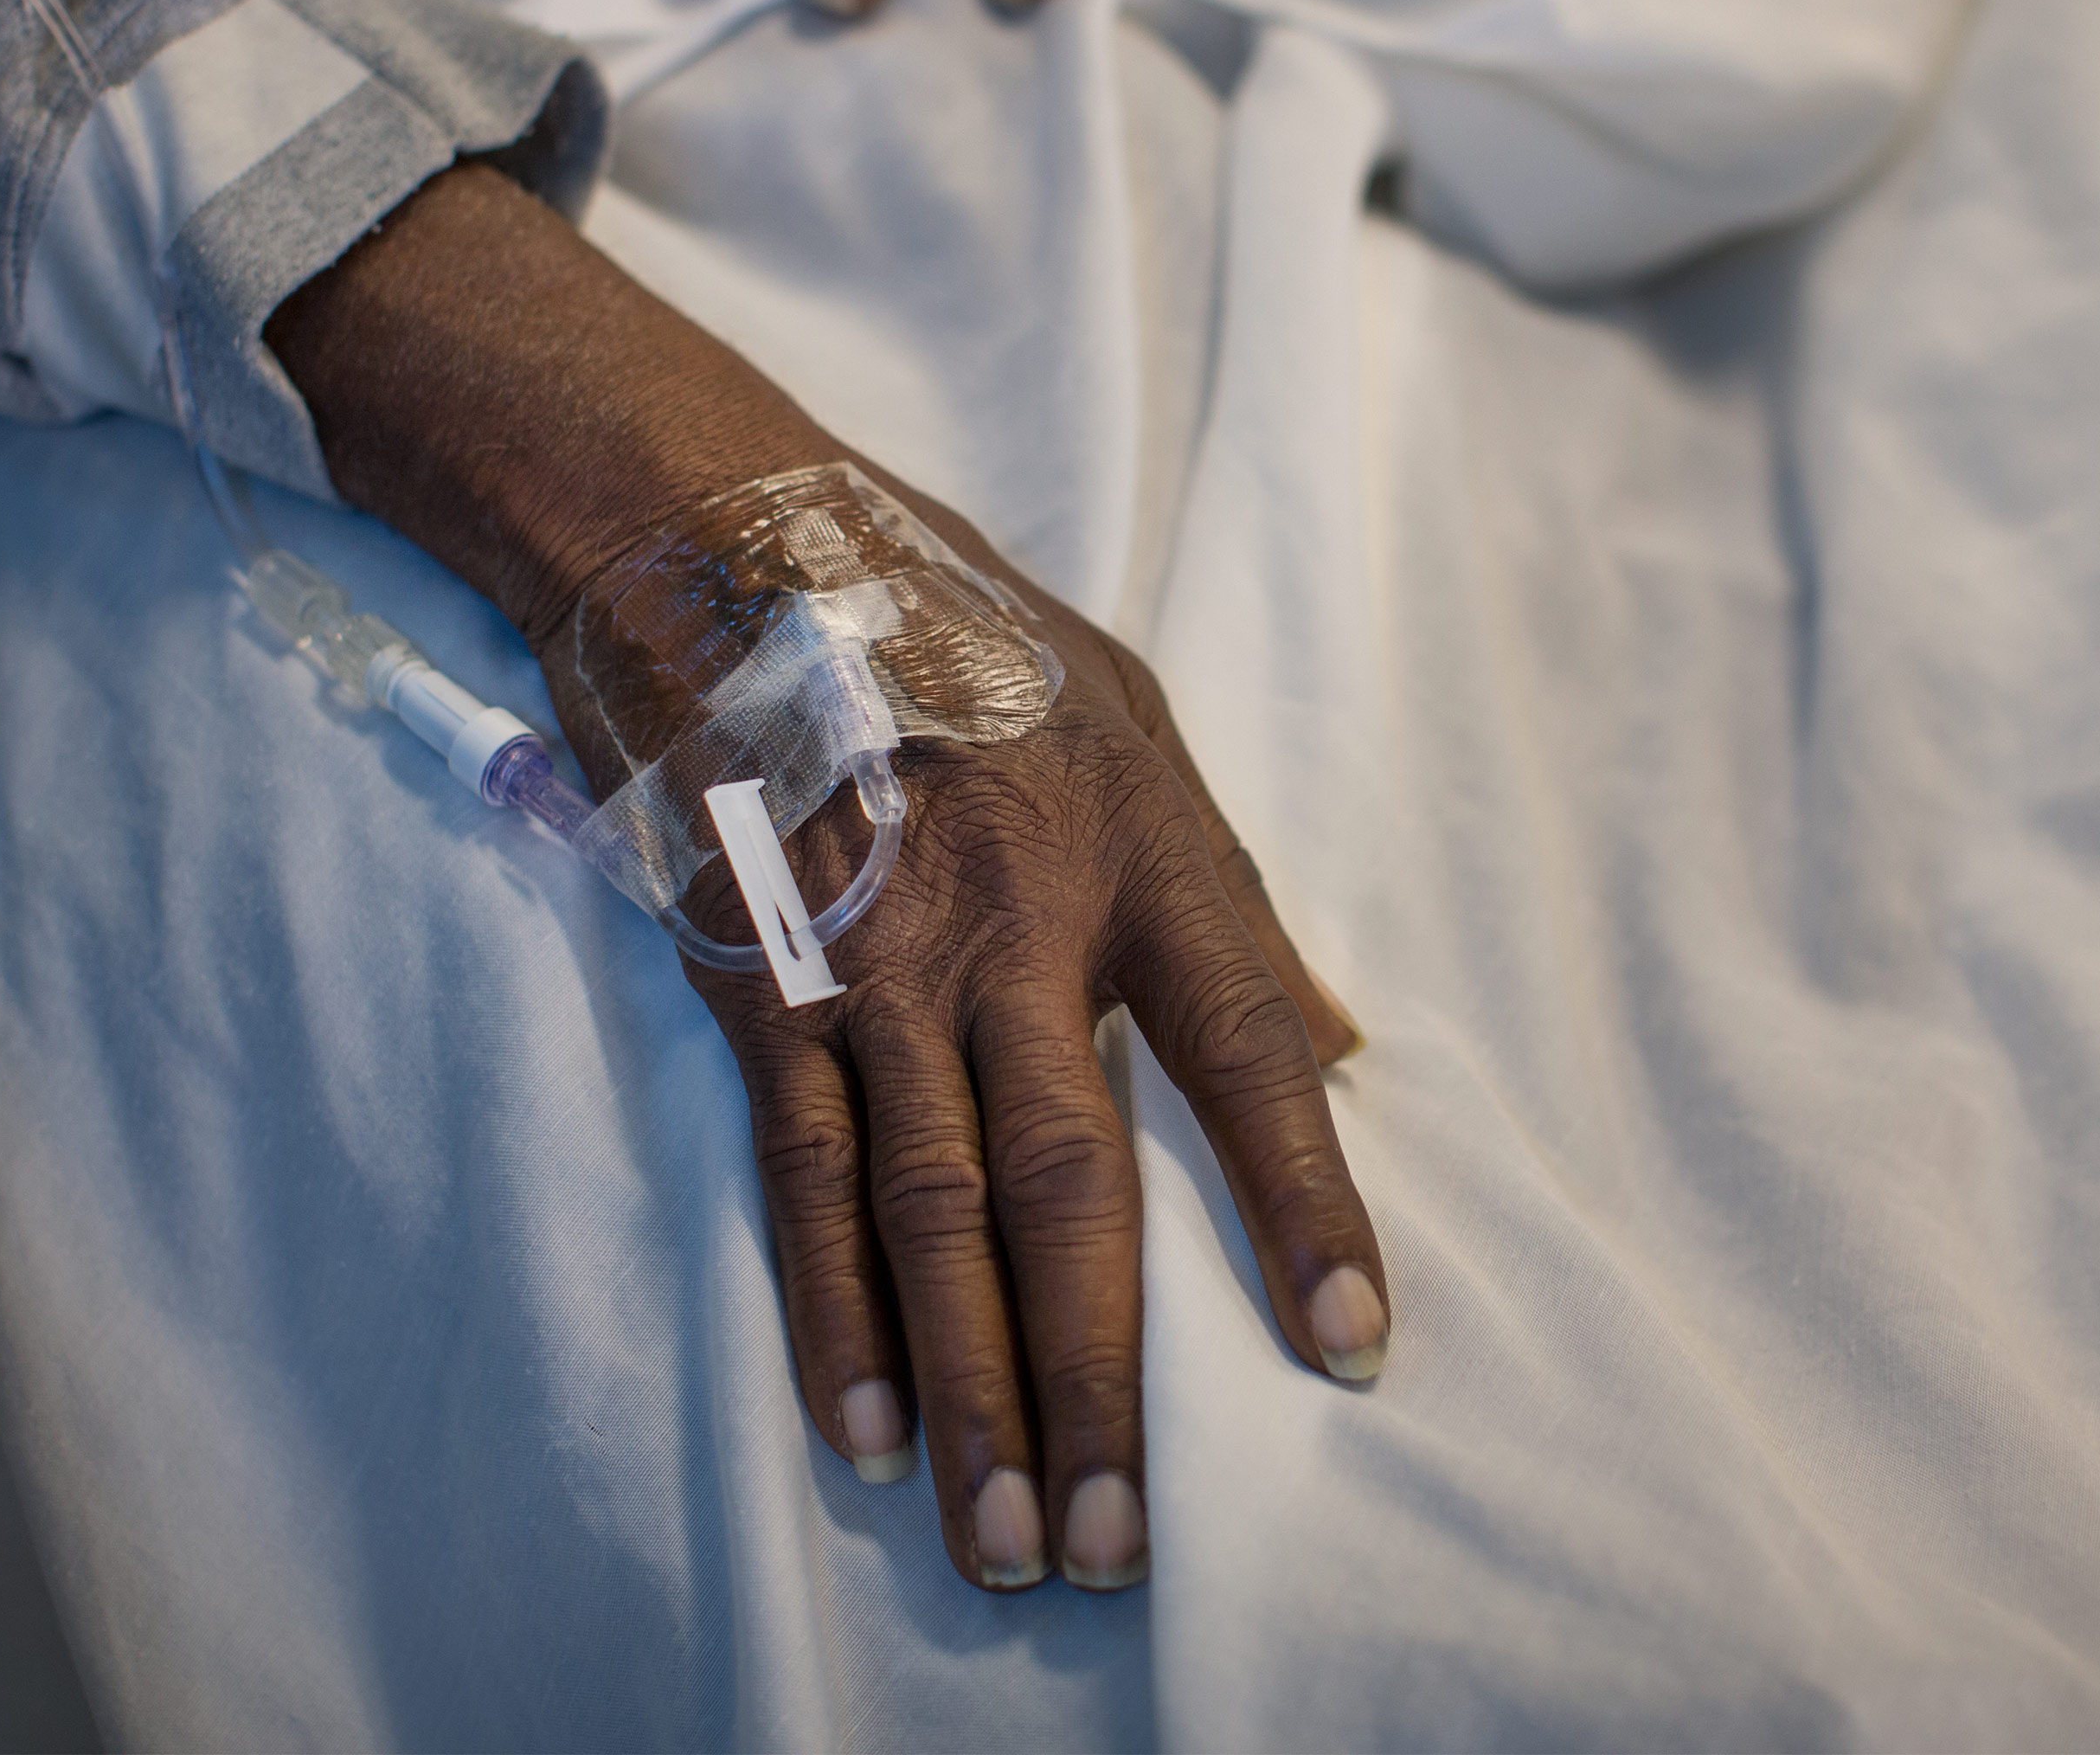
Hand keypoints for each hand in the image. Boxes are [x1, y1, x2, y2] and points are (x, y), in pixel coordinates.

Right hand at [267, 165, 1381, 1592]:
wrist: (745, 554)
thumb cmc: (974, 647)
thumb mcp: (1144, 728)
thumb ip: (1239, 910)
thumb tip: (1348, 1052)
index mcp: (1141, 851)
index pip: (1248, 1052)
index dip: (1304, 1206)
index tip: (1355, 1349)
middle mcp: (1014, 917)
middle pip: (1070, 1181)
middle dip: (1097, 1376)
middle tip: (1116, 1544)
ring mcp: (874, 956)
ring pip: (929, 1211)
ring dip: (970, 1386)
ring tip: (1003, 1540)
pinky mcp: (760, 980)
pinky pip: (799, 1173)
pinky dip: (831, 1311)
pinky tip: (865, 1431)